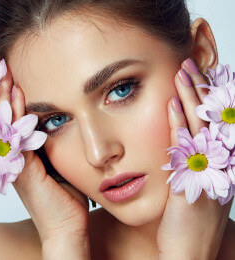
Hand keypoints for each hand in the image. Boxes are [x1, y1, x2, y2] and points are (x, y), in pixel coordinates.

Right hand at [0, 64, 89, 258]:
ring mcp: (15, 165)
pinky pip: (14, 139)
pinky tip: (16, 98)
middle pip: (3, 121)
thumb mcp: (63, 166)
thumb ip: (58, 148)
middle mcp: (15, 158)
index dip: (11, 102)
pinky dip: (14, 117)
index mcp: (24, 157)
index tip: (14, 79)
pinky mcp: (22, 171)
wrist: (67, 228)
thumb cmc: (68, 199)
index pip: (13, 123)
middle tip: (3, 70)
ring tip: (5, 77)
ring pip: (4, 127)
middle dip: (2, 96)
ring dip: (5, 101)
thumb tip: (66, 126)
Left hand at [157, 59, 232, 258]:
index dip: (205, 96)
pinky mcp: (191, 181)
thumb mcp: (190, 187)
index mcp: (218, 162)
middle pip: (210, 117)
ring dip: (189, 97)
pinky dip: (178, 123)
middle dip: (199, 88)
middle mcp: (218, 163)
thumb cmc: (184, 222)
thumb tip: (178, 141)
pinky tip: (169, 105)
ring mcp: (208, 171)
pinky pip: (184, 146)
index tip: (193, 75)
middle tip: (187, 63)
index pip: (213, 121)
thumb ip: (187, 164)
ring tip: (180, 72)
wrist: (187, 253)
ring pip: (200, 125)